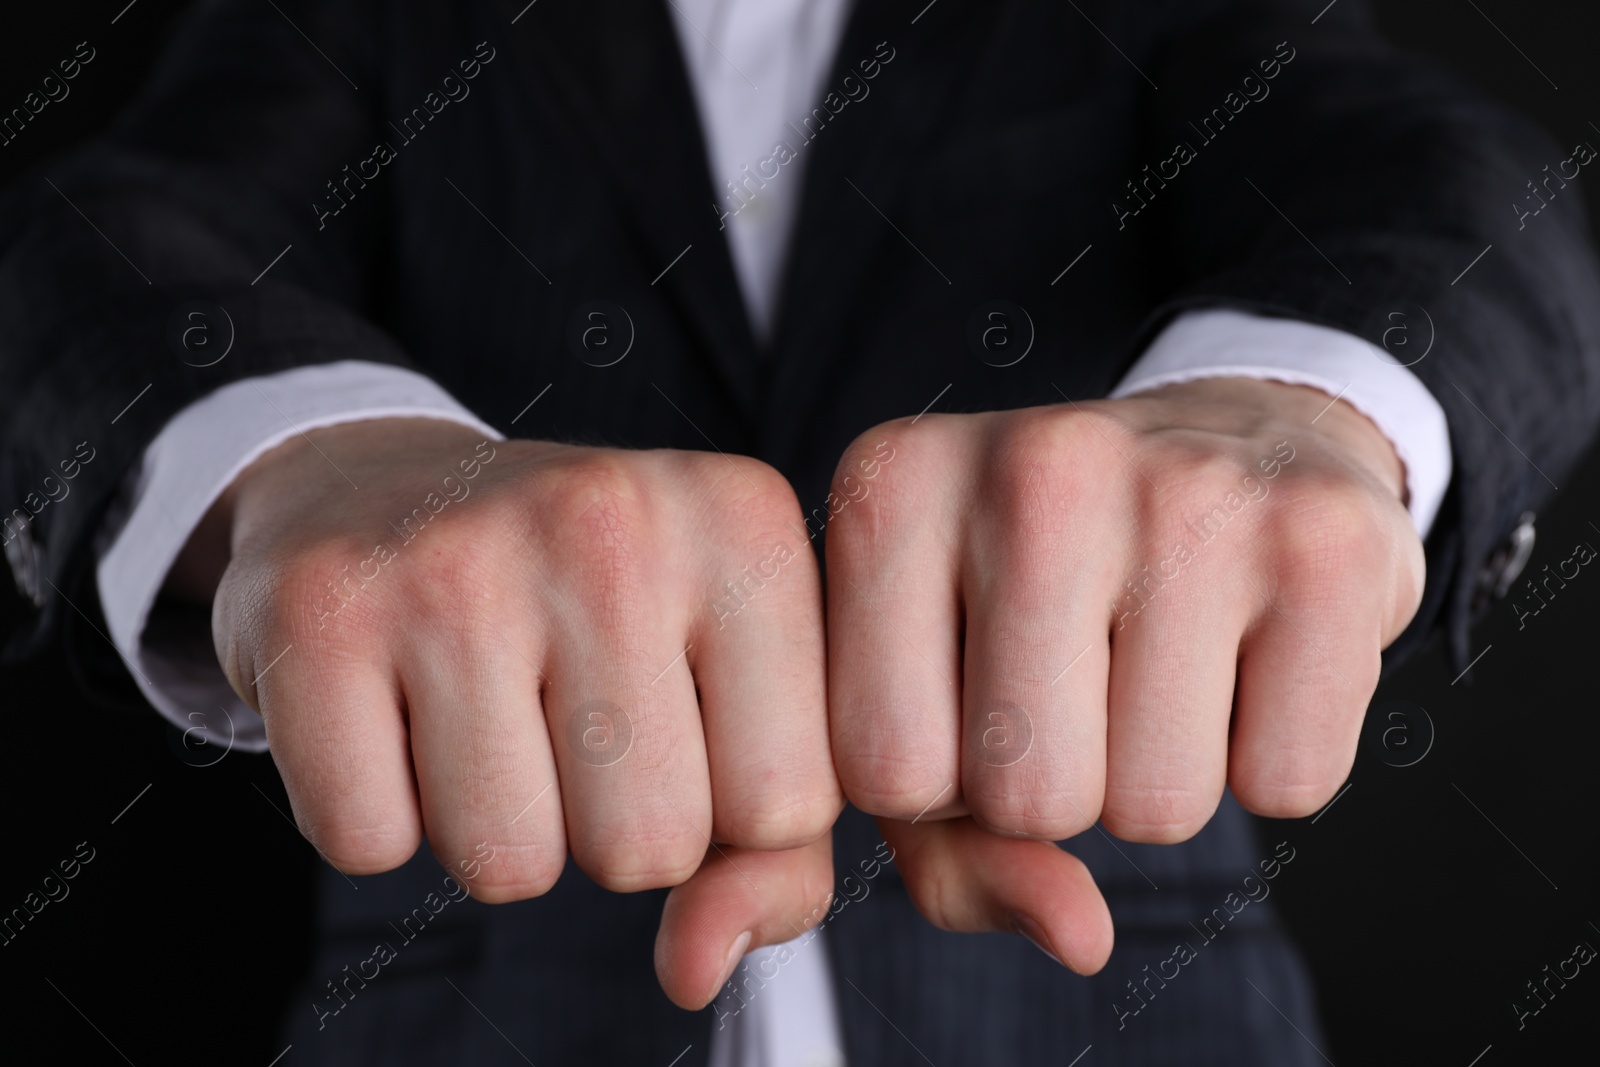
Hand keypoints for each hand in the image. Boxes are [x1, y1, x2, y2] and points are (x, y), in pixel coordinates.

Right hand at [182, 418, 841, 1005]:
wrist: (388, 490)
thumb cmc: (592, 613)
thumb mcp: (730, 687)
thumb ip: (776, 849)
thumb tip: (697, 972)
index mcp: (744, 523)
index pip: (787, 807)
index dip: (725, 808)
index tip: (679, 720)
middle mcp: (611, 517)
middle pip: (651, 847)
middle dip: (609, 829)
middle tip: (564, 717)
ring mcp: (457, 555)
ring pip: (509, 864)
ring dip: (497, 828)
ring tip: (483, 709)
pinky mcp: (320, 607)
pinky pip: (370, 841)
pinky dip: (381, 812)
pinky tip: (394, 708)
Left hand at [825, 377, 1422, 969]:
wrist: (1227, 443)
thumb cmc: (1041, 599)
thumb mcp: (937, 693)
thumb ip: (938, 850)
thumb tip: (1078, 938)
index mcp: (891, 488)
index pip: (882, 773)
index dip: (939, 784)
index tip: (972, 696)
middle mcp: (1033, 466)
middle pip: (1026, 799)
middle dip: (1056, 793)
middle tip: (1084, 682)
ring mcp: (1187, 488)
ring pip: (1156, 808)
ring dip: (1160, 782)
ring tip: (1161, 662)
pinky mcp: (1325, 538)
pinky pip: (1287, 786)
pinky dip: (1271, 760)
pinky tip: (1248, 654)